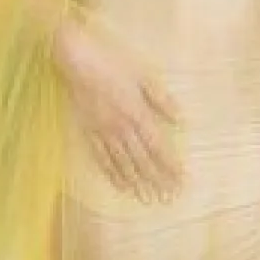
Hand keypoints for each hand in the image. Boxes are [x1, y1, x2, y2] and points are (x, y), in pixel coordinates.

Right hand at [53, 18, 181, 201]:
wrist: (78, 59)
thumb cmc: (114, 63)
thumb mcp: (144, 75)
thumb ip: (162, 99)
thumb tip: (181, 120)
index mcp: (138, 114)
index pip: (159, 146)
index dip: (171, 166)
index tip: (181, 182)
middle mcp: (122, 128)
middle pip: (143, 160)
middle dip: (157, 180)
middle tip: (167, 199)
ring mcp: (104, 132)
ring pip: (123, 163)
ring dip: (137, 183)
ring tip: (147, 199)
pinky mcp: (89, 132)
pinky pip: (102, 158)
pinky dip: (112, 174)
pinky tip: (121, 185)